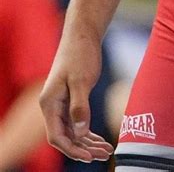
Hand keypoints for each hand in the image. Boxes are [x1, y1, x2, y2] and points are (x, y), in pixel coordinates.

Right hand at [39, 32, 113, 161]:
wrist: (82, 34)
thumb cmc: (80, 53)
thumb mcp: (81, 80)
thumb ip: (80, 107)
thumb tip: (81, 133)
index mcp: (49, 103)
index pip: (56, 137)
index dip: (72, 149)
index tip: (89, 157)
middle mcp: (52, 106)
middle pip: (65, 137)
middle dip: (84, 149)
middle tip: (104, 154)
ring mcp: (61, 103)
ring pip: (73, 132)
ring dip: (88, 143)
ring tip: (107, 150)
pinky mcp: (71, 99)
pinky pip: (78, 123)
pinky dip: (89, 132)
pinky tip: (101, 140)